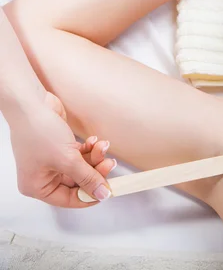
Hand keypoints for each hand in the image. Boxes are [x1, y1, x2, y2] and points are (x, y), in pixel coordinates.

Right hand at [9, 91, 116, 207]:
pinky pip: (80, 155)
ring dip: (95, 157)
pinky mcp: (60, 148)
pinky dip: (89, 149)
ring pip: (82, 167)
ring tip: (103, 146)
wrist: (32, 102)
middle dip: (95, 171)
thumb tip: (102, 194)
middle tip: (109, 163)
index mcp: (37, 186)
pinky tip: (94, 141)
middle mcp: (43, 176)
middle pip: (78, 182)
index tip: (109, 188)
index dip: (90, 194)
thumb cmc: (39, 131)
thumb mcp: (67, 160)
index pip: (69, 199)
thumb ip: (87, 178)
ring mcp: (52, 161)